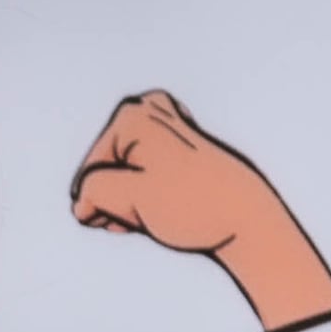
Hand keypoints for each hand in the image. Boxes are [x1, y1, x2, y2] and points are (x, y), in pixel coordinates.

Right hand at [68, 90, 330, 328]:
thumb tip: (83, 201)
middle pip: (105, 168)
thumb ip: (91, 193)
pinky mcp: (180, 145)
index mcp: (132, 115)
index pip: (89, 174)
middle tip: (145, 213)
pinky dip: (144, 195)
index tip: (132, 212)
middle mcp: (148, 111)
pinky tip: (163, 209)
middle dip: (114, 199)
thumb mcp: (126, 198)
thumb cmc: (195, 205)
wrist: (247, 220)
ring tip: (157, 213)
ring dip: (128, 201)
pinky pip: (144, 173)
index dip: (101, 202)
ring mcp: (166, 126)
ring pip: (123, 174)